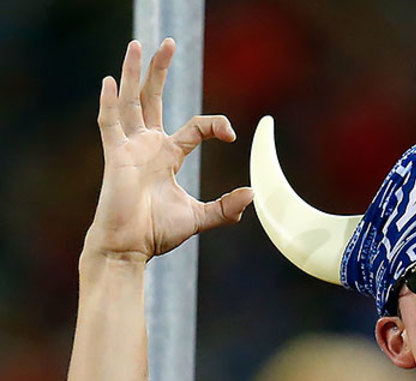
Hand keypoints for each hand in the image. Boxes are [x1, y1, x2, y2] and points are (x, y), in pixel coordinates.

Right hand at [85, 39, 251, 263]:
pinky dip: (109, 103)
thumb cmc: (157, 233)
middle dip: (159, 71)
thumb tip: (251, 196)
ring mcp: (130, 149)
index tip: (230, 134)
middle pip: (152, 99)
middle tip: (167, 44)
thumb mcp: (198, 218)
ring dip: (134, 74)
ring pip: (131, 102)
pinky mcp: (115, 157)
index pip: (195, 128)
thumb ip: (224, 209)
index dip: (214, 125)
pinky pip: (109, 124)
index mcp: (168, 156)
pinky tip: (111, 81)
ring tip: (137, 45)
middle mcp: (148, 145)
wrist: (131, 248)